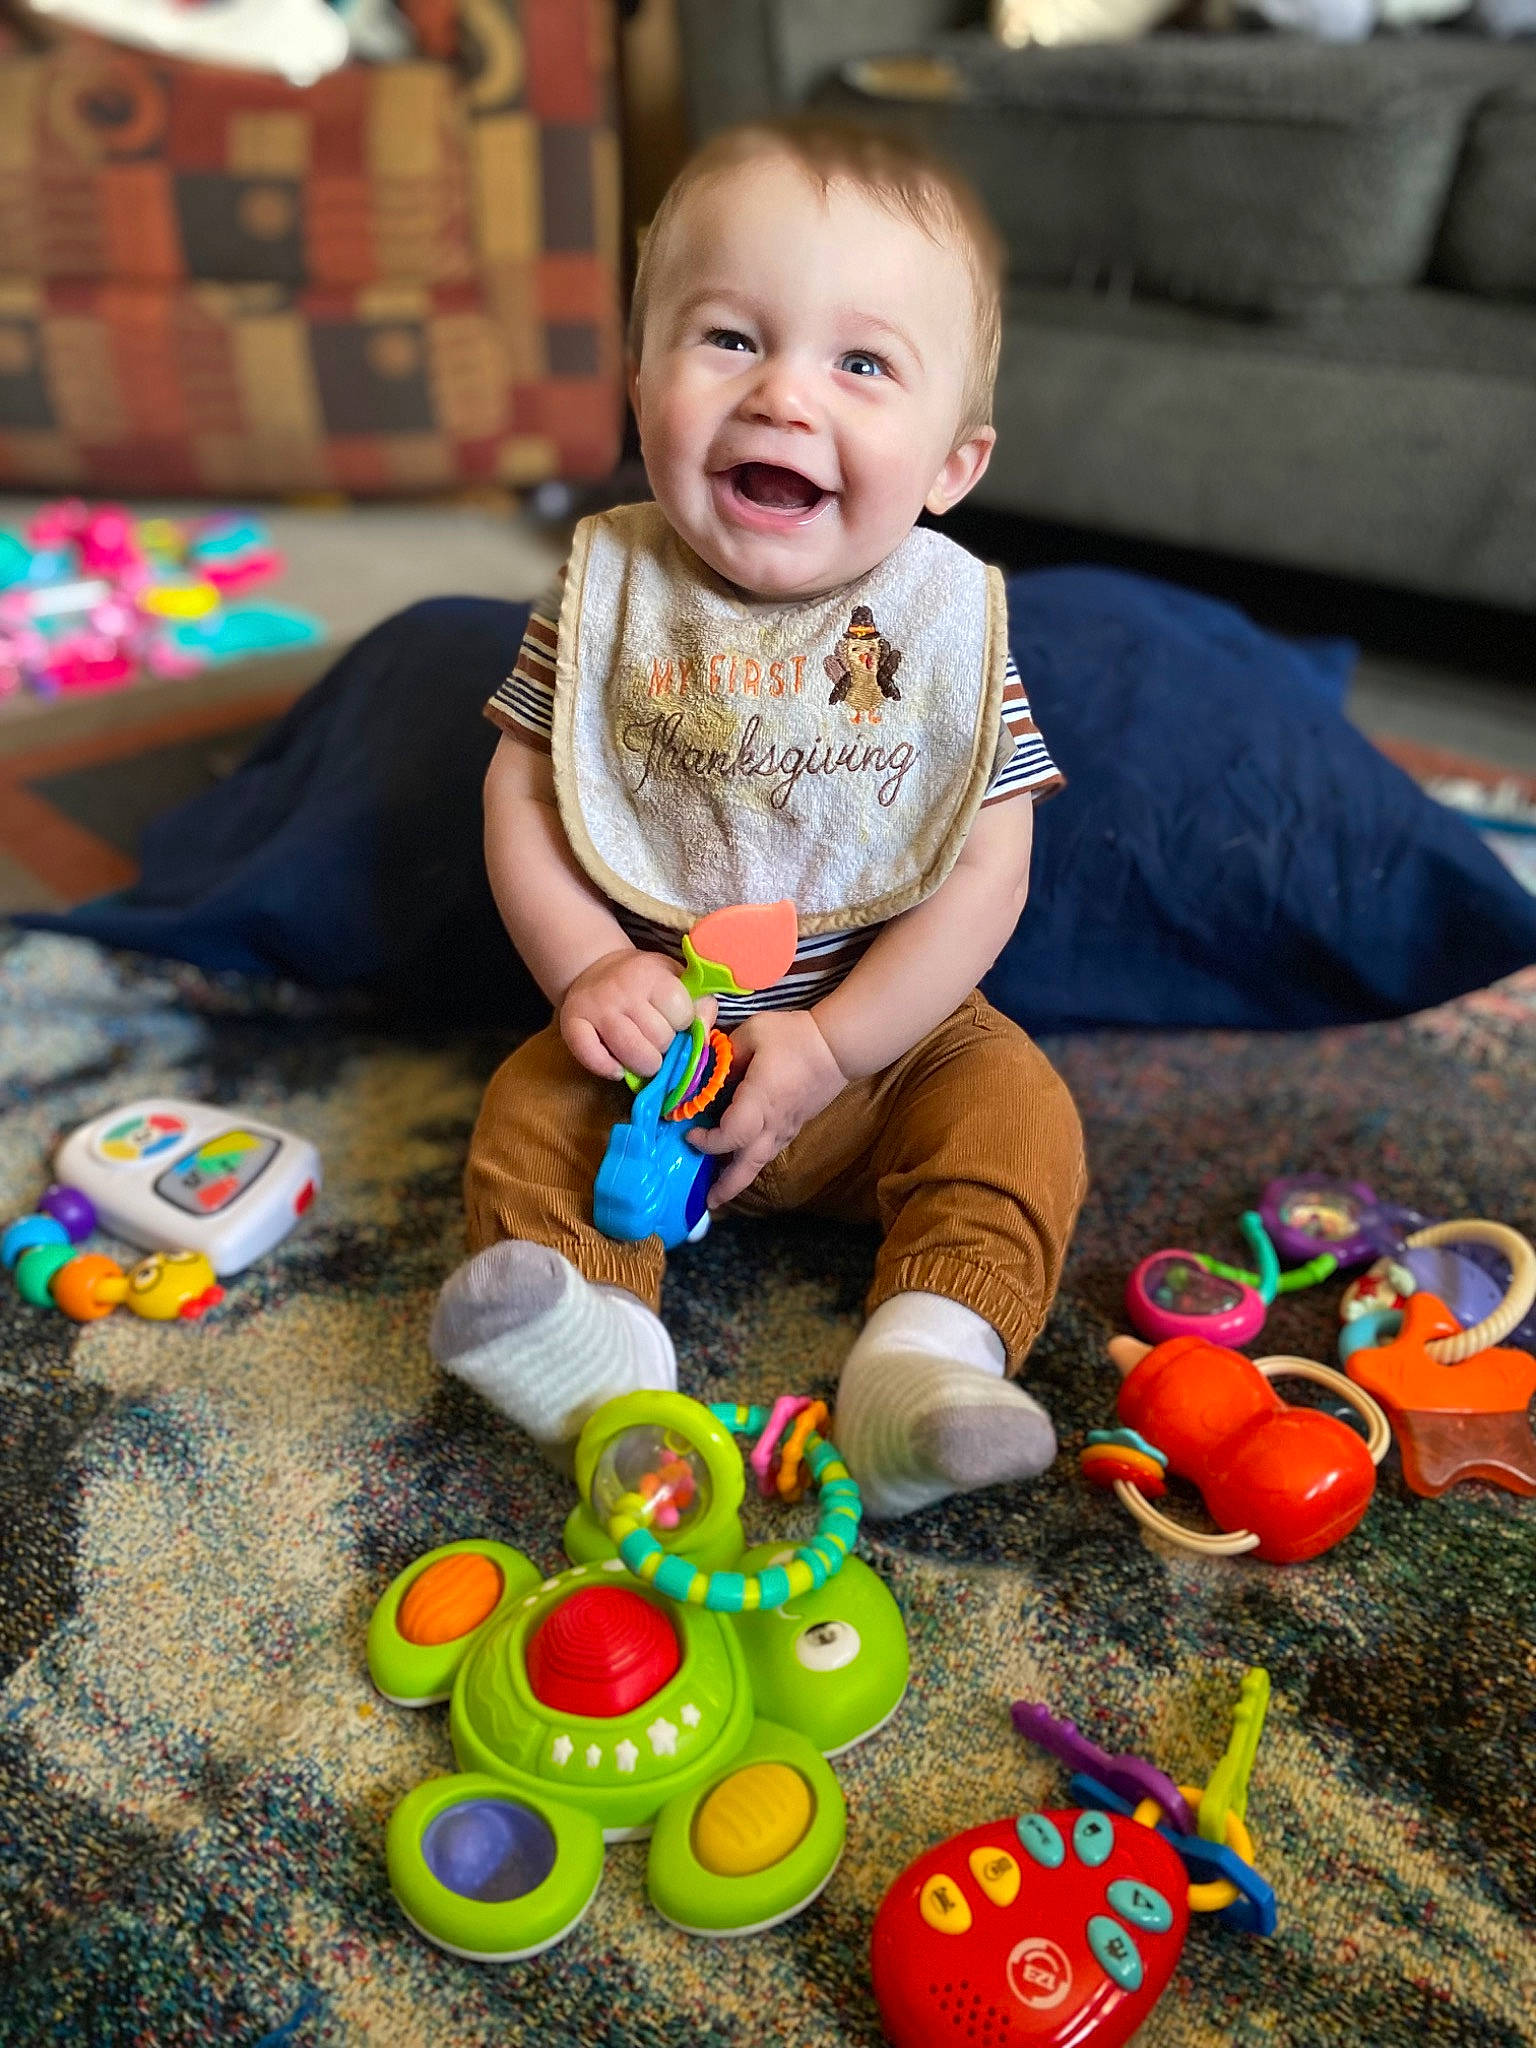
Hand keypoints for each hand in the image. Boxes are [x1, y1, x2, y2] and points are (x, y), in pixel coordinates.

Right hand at [560, 948, 711, 1080]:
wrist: (596, 969)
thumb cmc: (645, 981)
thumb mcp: (677, 979)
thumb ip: (700, 1003)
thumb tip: (704, 1034)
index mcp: (653, 974)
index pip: (683, 1014)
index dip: (684, 1024)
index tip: (676, 1021)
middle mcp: (623, 989)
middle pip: (660, 1038)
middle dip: (665, 1047)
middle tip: (658, 1040)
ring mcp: (597, 1007)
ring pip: (633, 1054)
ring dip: (645, 1065)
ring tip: (645, 1058)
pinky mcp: (572, 1024)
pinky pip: (593, 1059)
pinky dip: (609, 1069)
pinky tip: (617, 1067)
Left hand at [688, 1010, 847, 1205]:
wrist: (838, 1047)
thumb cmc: (795, 1037)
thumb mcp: (754, 1033)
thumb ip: (726, 1052)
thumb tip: (708, 1068)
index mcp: (759, 1102)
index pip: (730, 1136)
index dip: (707, 1142)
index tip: (690, 1134)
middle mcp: (772, 1124)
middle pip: (748, 1167)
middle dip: (726, 1187)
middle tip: (707, 1202)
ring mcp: (786, 1129)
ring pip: (759, 1163)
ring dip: (738, 1179)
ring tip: (718, 1189)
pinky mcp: (793, 1126)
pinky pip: (768, 1152)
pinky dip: (751, 1162)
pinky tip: (739, 1159)